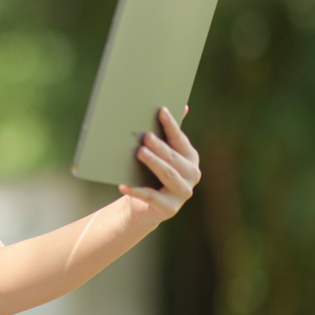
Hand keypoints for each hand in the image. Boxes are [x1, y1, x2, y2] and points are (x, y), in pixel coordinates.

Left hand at [119, 106, 200, 223]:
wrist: (145, 207)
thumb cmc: (151, 174)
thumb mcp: (160, 154)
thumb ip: (169, 133)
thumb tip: (182, 105)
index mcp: (190, 158)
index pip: (180, 139)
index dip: (171, 125)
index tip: (161, 110)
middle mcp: (192, 174)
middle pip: (173, 157)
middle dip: (160, 146)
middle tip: (145, 136)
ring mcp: (183, 192)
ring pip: (167, 174)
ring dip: (153, 163)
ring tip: (139, 153)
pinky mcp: (170, 208)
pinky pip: (151, 197)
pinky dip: (136, 190)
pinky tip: (123, 185)